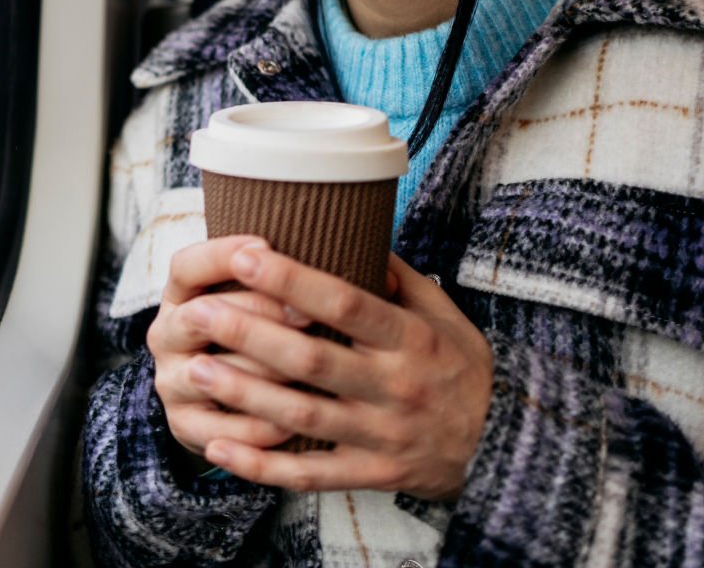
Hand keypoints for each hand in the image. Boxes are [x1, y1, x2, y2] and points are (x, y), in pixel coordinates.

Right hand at [148, 236, 309, 456]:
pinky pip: (224, 431)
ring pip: (216, 375)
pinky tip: (297, 422)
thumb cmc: (250, 328)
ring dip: (266, 373)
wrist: (217, 398)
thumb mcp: (244, 293)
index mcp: (177, 296)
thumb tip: (311, 244)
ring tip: (312, 372)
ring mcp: (171, 383)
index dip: (222, 255)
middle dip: (258, 313)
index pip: (186, 266)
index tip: (267, 245)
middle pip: (202, 315)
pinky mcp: (184, 428)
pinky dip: (261, 428)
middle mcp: (165, 336)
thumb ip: (263, 272)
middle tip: (307, 314)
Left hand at [181, 249, 492, 499]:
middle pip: (311, 359)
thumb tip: (349, 228)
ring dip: (244, 393)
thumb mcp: (442, 313)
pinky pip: (310, 473)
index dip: (292, 279)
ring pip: (302, 415)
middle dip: (249, 334)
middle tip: (198, 312)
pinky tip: (220, 446)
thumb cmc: (462, 366)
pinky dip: (263, 464)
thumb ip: (394, 275)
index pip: (345, 303)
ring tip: (197, 369)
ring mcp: (381, 435)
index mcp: (409, 338)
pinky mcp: (372, 474)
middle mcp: (393, 386)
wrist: (506, 448)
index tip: (244, 253)